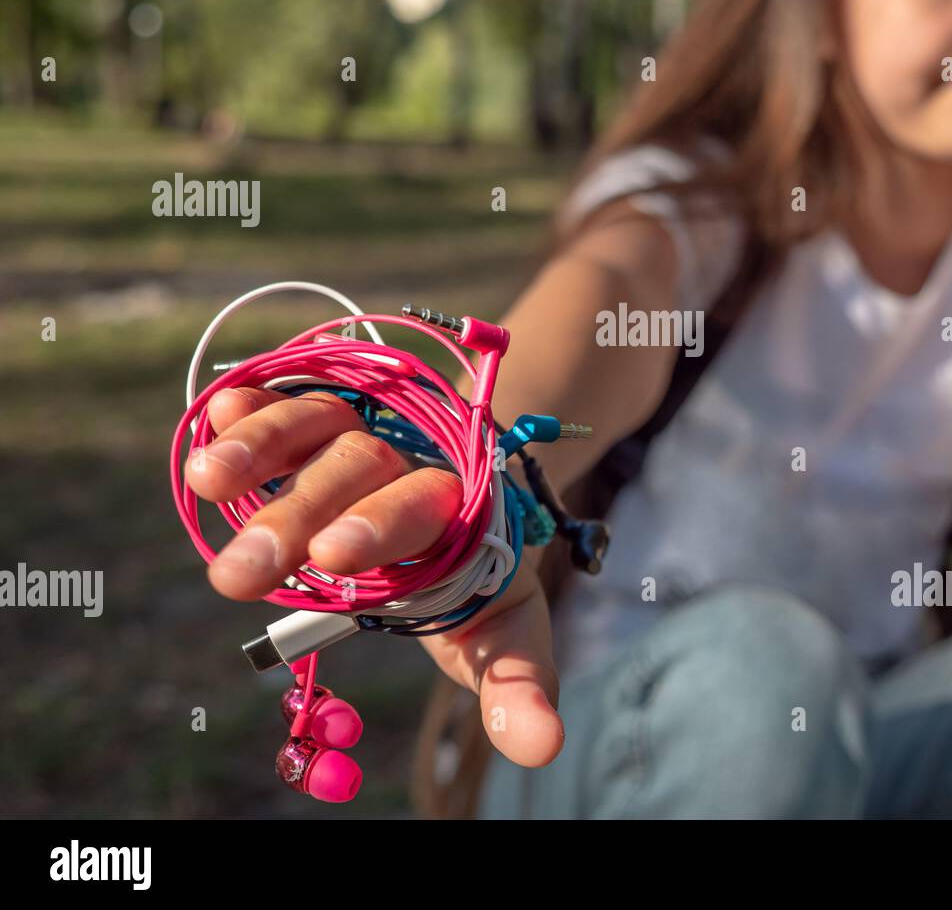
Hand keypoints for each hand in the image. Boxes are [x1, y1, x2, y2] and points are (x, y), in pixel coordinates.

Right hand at [184, 387, 564, 767]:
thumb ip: (519, 685)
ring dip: (263, 447)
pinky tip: (218, 413)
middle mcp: (408, 462)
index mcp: (457, 510)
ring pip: (318, 424)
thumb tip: (544, 747)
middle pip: (357, 470)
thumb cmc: (477, 577)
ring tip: (209, 482)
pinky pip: (287, 401)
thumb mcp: (504, 632)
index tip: (331, 556)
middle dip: (297, 515)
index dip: (379, 525)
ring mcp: (362, 431)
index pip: (422, 507)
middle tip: (242, 572)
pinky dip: (254, 407)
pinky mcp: (318, 419)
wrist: (477, 489)